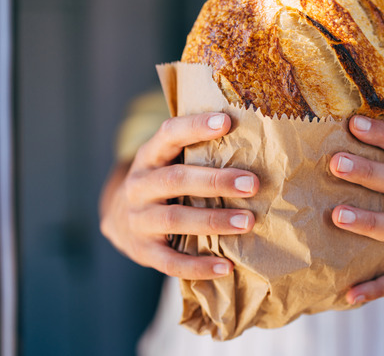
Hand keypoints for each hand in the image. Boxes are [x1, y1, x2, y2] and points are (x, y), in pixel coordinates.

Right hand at [99, 113, 258, 279]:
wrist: (119, 219)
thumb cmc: (165, 183)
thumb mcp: (171, 161)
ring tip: (247, 222)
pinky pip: (170, 261)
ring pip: (174, 219)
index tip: (227, 121)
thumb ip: (201, 152)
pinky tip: (225, 267)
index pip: (169, 135)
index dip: (195, 127)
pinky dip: (198, 266)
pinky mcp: (142, 250)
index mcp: (150, 156)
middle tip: (253, 184)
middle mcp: (139, 185)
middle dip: (216, 181)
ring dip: (213, 221)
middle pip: (175, 179)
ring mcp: (138, 219)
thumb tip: (257, 140)